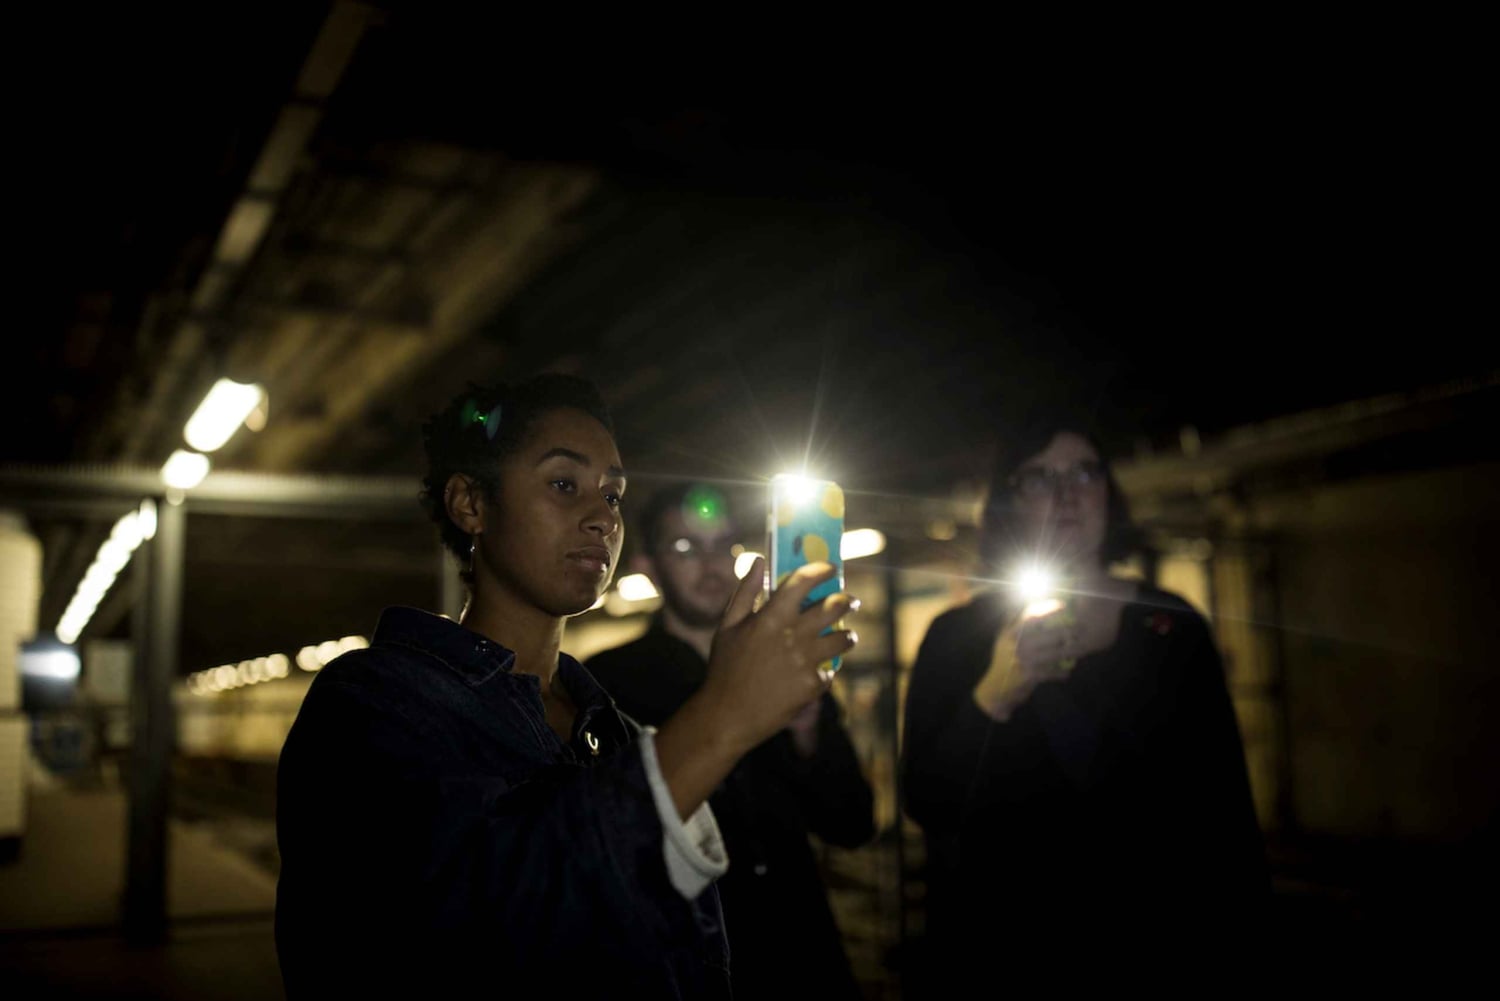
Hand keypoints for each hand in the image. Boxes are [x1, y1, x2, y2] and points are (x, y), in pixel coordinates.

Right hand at [701, 558, 857, 757]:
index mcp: (772, 617)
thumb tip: (758, 561)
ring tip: (847, 636)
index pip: (804, 581)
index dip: (821, 570)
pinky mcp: (812, 685)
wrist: (728, 715)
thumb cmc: (725, 667)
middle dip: (846, 600)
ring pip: (842, 639)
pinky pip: (830, 670)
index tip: (831, 568)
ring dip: (847, 635)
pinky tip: (822, 669)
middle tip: (850, 600)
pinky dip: (827, 668)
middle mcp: (793, 635)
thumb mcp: (728, 626)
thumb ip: (746, 592)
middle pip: (833, 607)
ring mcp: (805, 661)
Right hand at [974, 601, 1091, 720]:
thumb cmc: (1003, 662)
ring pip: (1052, 653)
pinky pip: (1050, 672)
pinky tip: (1067, 672)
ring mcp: (1023, 660)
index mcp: (1010, 633)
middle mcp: (1016, 644)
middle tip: (1078, 627)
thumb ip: (1011, 622)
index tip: (1063, 605)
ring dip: (1067, 651)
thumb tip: (1023, 605)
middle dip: (1065, 630)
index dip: (1048, 608)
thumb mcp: (1002, 640)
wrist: (996, 690)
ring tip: (1078, 649)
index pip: (1030, 615)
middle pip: (1047, 633)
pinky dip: (1060, 673)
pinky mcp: (1029, 675)